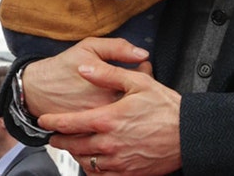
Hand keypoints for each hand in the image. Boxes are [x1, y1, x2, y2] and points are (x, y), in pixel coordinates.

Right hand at [20, 38, 149, 116]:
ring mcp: (96, 122)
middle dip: (138, 90)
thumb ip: (118, 48)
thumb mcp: (90, 47)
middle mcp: (104, 107)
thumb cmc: (63, 66)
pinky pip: (110, 127)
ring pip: (124, 116)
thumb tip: (143, 54)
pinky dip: (114, 118)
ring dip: (128, 105)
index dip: (145, 71)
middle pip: (135, 101)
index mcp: (108, 84)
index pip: (141, 81)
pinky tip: (112, 107)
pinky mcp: (88, 132)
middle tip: (134, 81)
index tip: (142, 66)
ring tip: (124, 93)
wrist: (34, 90)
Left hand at [42, 57, 180, 175]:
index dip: (53, 121)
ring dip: (75, 155)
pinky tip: (93, 163)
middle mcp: (109, 143)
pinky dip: (92, 170)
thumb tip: (84, 68)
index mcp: (108, 119)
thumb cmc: (167, 107)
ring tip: (74, 148)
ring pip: (85, 162)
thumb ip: (108, 75)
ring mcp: (117, 161)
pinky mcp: (127, 173)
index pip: (70, 122)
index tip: (45, 120)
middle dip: (60, 141)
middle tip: (55, 137)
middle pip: (73, 145)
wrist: (188, 134)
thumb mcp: (139, 82)